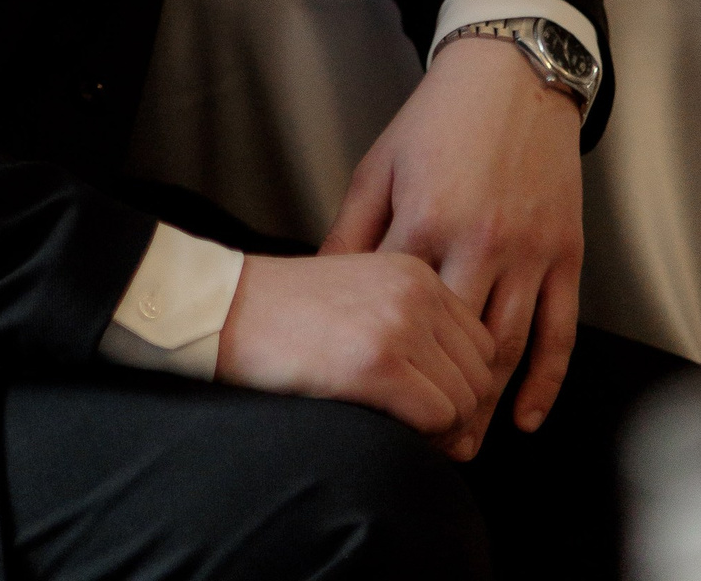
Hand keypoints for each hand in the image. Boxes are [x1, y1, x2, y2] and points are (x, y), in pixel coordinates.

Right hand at [216, 250, 494, 437]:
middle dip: (459, 413)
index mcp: (413, 268)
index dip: (463, 383)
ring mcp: (399, 325)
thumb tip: (462, 398)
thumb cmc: (286, 312)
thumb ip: (413, 324)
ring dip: (441, 430)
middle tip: (421, 431)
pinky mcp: (378, 364)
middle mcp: (416, 290)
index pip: (480, 342)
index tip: (432, 405)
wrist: (226, 309)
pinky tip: (389, 430)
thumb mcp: (360, 293)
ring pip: (465, 402)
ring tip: (402, 430)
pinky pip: (437, 419)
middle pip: (481, 375)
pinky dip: (423, 438)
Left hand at [321, 35, 584, 456]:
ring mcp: (528, 252)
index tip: (368, 396)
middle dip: (439, 400)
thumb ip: (350, 230)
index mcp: (425, 219)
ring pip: (509, 349)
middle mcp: (481, 242)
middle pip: (458, 347)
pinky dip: (544, 383)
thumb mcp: (377, 167)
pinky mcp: (565, 255)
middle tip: (421, 442)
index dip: (385, 361)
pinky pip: (559, 333)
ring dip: (487, 402)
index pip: (401, 314)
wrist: (509, 77)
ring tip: (463, 439)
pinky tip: (524, 417)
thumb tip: (317, 281)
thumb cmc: (435, 121)